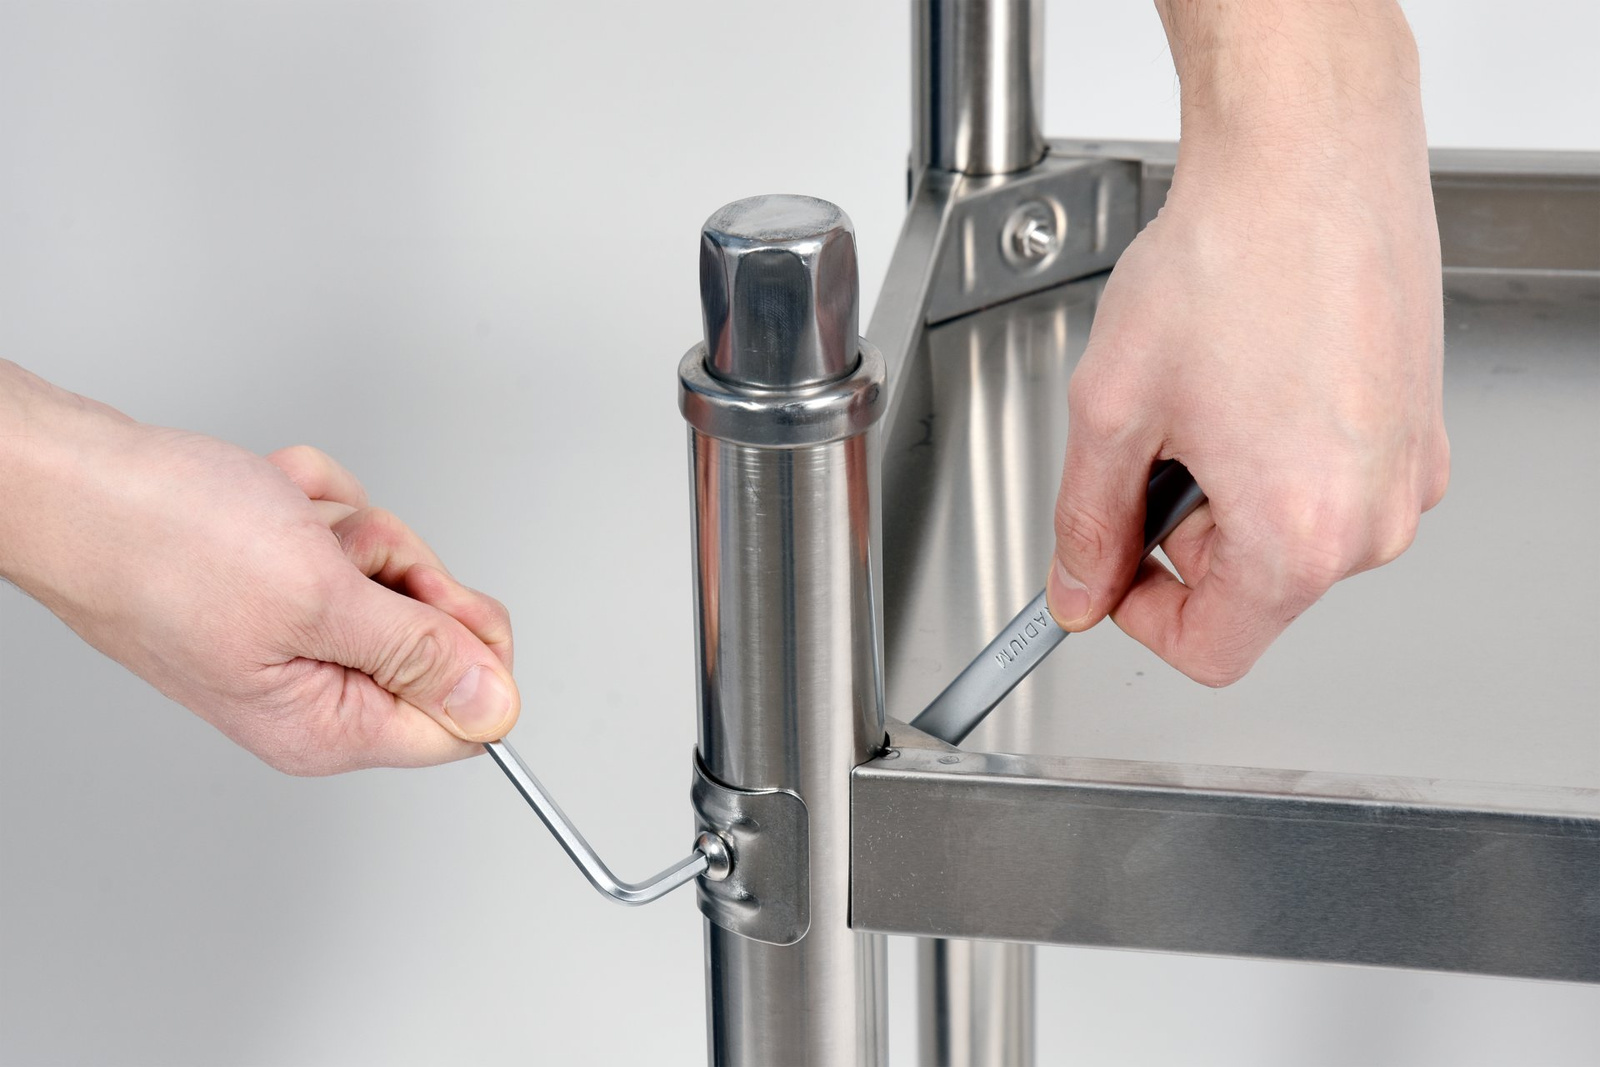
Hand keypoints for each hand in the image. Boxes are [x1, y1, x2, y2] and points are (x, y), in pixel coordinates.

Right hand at [0, 362, 518, 772]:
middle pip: (434, 633)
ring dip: (344, 526)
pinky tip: (266, 502)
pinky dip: (312, 502)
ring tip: (282, 521)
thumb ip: (420, 655)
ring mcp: (298, 632)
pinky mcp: (283, 582)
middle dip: (393, 564)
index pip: (459, 721)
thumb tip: (495, 709)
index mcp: (325, 726)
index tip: (437, 597)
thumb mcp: (321, 598)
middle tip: (333, 549)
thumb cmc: (163, 541)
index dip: (470, 650)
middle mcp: (315, 691)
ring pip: (391, 571)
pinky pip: (345, 533)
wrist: (76, 476)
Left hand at [1047, 0, 1448, 685]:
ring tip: (1208, 390)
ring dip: (1229, 484)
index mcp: (1302, 535)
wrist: (1308, 155)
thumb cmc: (1229, 259)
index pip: (1212, 650)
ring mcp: (1410, 470)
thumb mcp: (1114, 410)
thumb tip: (1079, 588)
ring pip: (1290, 532)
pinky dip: (1277, 448)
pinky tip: (1253, 373)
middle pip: (1251, 589)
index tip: (1109, 568)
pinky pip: (1331, 478)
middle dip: (1181, 531)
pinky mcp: (1420, 427)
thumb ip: (1087, 524)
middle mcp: (1376, 517)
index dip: (1140, 617)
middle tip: (1154, 437)